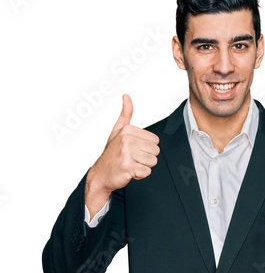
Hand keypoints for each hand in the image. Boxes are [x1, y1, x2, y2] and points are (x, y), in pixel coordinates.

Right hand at [85, 94, 159, 215]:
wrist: (100, 175)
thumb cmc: (111, 154)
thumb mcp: (117, 131)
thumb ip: (125, 115)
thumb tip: (126, 97)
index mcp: (128, 130)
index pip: (155, 140)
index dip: (146, 148)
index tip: (134, 149)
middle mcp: (127, 140)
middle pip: (156, 151)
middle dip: (146, 157)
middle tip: (133, 158)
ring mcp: (127, 153)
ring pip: (153, 162)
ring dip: (143, 166)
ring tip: (131, 164)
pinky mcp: (128, 167)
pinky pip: (146, 172)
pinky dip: (140, 175)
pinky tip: (130, 171)